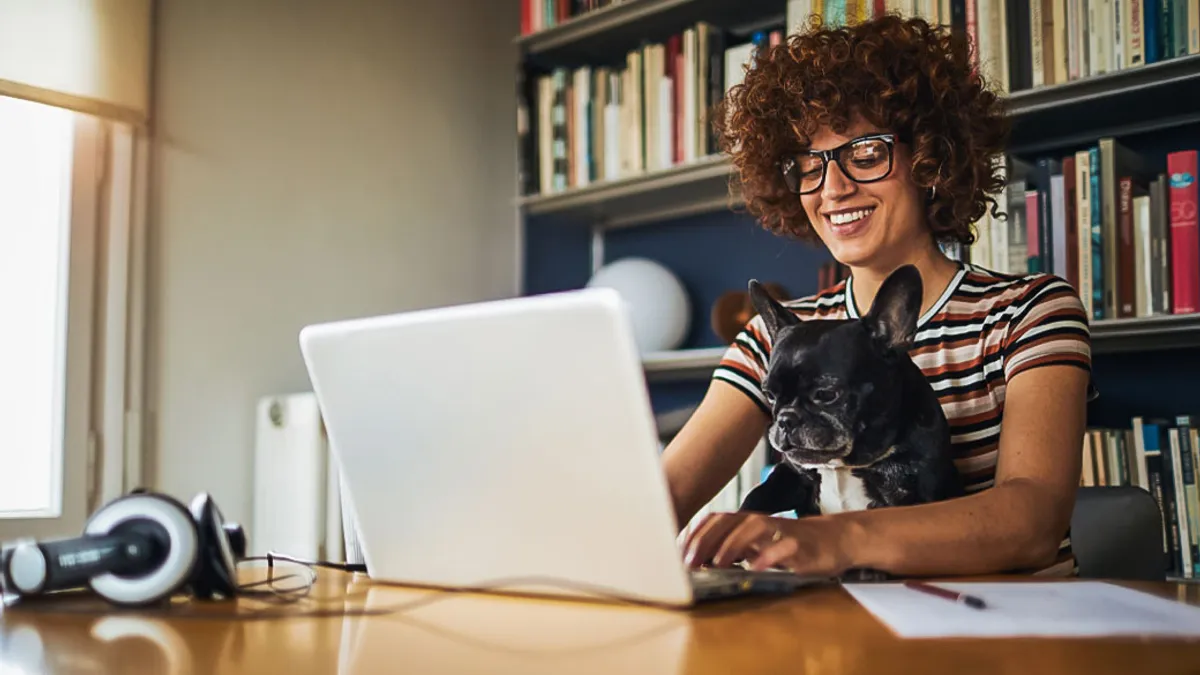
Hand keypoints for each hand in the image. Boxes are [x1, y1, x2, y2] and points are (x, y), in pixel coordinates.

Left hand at [681, 511, 857, 576]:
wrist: (832, 539)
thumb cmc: (788, 545)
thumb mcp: (757, 546)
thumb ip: (732, 550)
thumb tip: (698, 562)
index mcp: (746, 522)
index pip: (714, 520)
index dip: (695, 534)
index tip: (679, 553)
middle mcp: (760, 522)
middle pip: (728, 521)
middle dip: (706, 540)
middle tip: (690, 562)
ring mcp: (780, 531)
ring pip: (753, 528)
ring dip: (732, 544)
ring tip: (717, 563)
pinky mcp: (801, 545)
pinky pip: (783, 547)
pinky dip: (769, 556)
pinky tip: (756, 568)